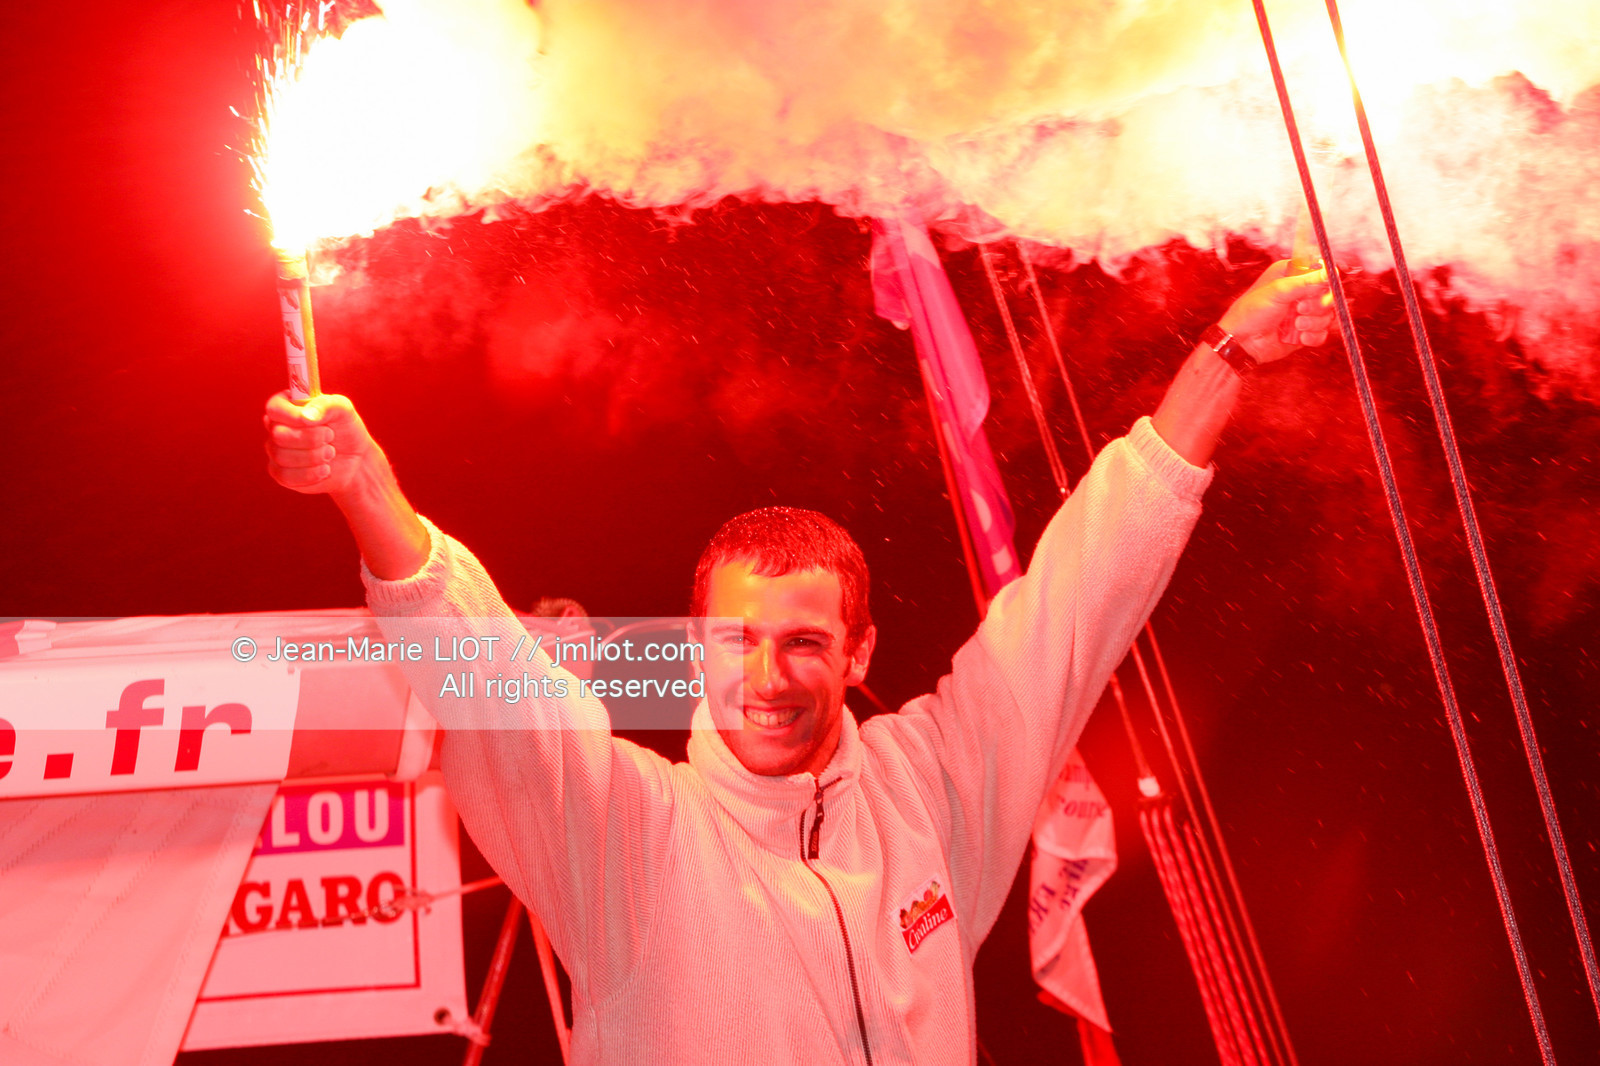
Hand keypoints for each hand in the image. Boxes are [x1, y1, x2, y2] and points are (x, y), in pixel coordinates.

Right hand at [263, 392, 378, 497]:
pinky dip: (311, 474)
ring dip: (314, 457)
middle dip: (311, 439)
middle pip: (278, 435)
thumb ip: (325, 405)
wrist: (355, 458)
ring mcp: (275, 451)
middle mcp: (275, 427)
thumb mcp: (342, 409)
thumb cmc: (345, 428)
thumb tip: (306, 417)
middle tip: (330, 437)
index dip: (294, 416)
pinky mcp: (281, 474)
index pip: (274, 408)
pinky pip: (286, 477)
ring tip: (330, 452)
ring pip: (282, 457)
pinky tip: (325, 469)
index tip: (317, 422)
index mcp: (285, 405)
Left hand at [1217, 260, 1333, 364]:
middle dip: (1318, 305)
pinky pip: (1322, 334)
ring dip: (1314, 322)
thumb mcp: (1277, 291)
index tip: (1323, 287)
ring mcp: (1303, 314)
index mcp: (1291, 276)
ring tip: (1296, 325)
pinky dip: (1313, 337)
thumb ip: (1305, 282)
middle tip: (1300, 309)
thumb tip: (1328, 273)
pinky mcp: (1304, 332)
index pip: (1321, 270)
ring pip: (1327, 315)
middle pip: (1329, 295)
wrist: (1241, 343)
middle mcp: (1299, 293)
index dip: (1326, 279)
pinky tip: (1299, 338)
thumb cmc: (1251, 312)